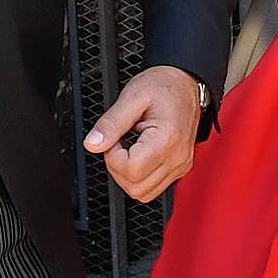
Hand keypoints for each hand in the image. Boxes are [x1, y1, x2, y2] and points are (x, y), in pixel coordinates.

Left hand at [82, 65, 201, 201]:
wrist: (185, 83)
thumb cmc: (164, 86)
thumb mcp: (132, 97)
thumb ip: (110, 123)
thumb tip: (92, 144)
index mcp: (167, 139)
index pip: (132, 170)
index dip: (114, 157)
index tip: (114, 138)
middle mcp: (178, 157)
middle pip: (137, 188)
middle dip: (118, 167)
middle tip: (118, 142)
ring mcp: (180, 165)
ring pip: (144, 193)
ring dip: (128, 175)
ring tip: (128, 147)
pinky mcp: (180, 168)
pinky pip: (154, 186)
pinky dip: (140, 175)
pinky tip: (138, 153)